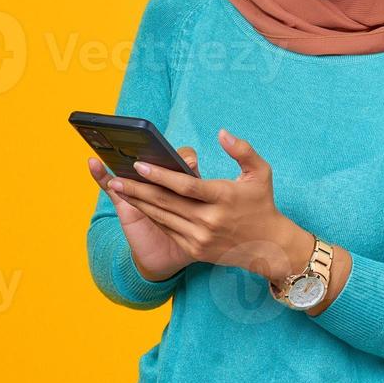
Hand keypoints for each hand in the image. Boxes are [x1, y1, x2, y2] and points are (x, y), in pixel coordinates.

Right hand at [87, 146, 199, 282]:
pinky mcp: (124, 202)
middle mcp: (161, 184)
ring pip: (133, 173)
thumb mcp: (207, 218)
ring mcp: (142, 192)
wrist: (168, 258)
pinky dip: (100, 175)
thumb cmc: (193, 235)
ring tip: (115, 142)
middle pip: (155, 163)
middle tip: (153, 150)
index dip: (186, 159)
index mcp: (183, 183)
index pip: (184, 160)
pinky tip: (93, 162)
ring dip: (123, 159)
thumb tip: (195, 168)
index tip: (191, 164)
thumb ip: (210, 196)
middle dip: (155, 158)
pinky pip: (110, 187)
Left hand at [104, 128, 311, 283]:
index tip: (139, 164)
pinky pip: (167, 230)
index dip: (160, 175)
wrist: (269, 247)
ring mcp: (201, 237)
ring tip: (118, 188)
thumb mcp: (261, 172)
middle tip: (115, 176)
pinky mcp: (195, 250)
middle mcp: (210, 220)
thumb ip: (242, 150)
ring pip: (163, 217)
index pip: (186, 186)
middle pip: (166, 202)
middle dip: (138, 189)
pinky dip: (150, 217)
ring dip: (138, 203)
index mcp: (224, 197)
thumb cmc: (262, 204)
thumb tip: (221, 132)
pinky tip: (136, 205)